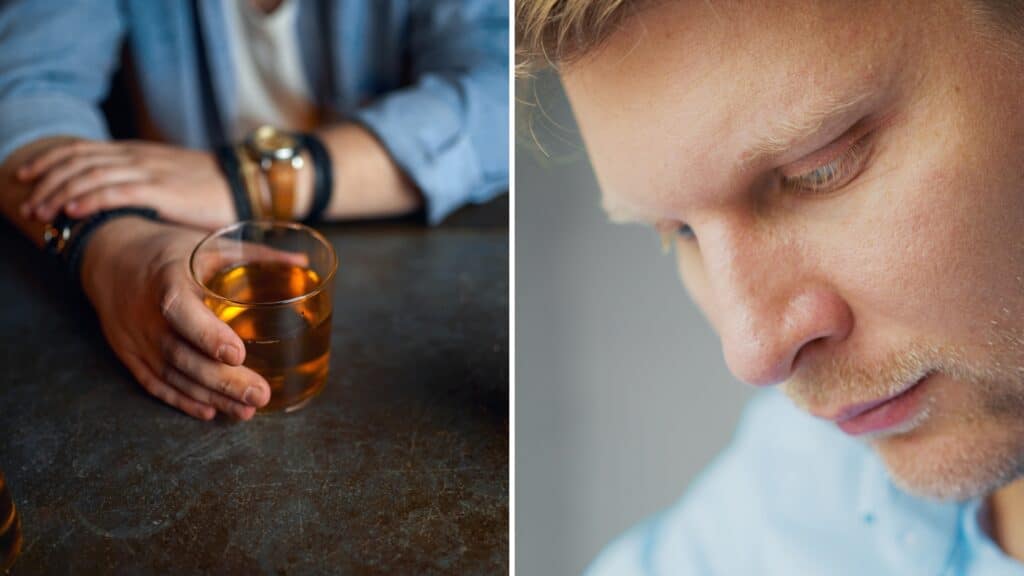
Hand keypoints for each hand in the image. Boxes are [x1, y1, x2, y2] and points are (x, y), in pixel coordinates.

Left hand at [16, 140, 236, 230]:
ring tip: (41, 213)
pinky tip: (73, 211)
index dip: (50, 162)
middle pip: (78, 161)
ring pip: (90, 175)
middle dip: (46, 181)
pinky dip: (89, 199)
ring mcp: (149, 172)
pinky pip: (116, 191)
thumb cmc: (213, 190)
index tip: (28, 177)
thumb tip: (118, 204)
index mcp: (138, 153)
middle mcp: (138, 157)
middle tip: (28, 203)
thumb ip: (143, 186)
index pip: (82, 150)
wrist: (248, 185)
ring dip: (59, 194)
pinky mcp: (163, 191)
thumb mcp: (171, 181)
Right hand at [81, 217, 270, 419]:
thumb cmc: (167, 248)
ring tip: (246, 411)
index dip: (207, 334)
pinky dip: (181, 399)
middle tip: (259, 395)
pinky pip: (153, 382)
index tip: (238, 354)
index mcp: (167, 278)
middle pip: (181, 353)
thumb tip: (302, 261)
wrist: (107, 255)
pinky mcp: (129, 353)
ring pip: (171, 374)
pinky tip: (208, 411)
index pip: (181, 310)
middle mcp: (146, 313)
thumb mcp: (207, 242)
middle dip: (221, 380)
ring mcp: (135, 337)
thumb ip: (255, 254)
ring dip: (208, 395)